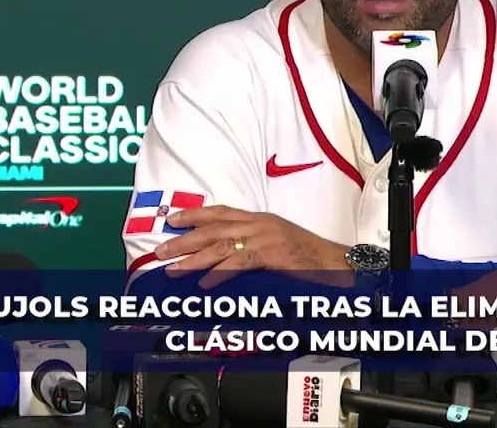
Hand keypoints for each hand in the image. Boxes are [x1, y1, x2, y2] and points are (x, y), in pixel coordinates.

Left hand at [154, 206, 351, 288]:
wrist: (336, 263)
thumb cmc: (309, 259)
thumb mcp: (278, 243)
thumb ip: (253, 244)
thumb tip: (224, 258)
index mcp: (261, 218)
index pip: (221, 211)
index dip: (195, 214)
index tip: (172, 219)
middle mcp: (260, 223)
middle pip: (214, 228)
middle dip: (184, 239)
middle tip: (160, 251)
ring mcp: (266, 237)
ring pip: (221, 245)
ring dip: (193, 258)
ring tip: (173, 269)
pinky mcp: (272, 254)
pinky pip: (238, 263)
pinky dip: (218, 273)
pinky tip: (203, 284)